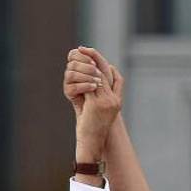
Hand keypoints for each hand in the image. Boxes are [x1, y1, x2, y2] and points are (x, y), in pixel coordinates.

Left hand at [64, 46, 122, 160]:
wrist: (92, 142)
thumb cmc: (92, 129)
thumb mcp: (96, 110)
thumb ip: (95, 95)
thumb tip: (91, 83)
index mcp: (117, 101)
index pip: (117, 78)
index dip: (106, 65)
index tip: (95, 56)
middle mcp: (114, 100)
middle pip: (106, 72)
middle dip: (95, 58)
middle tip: (83, 48)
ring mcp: (108, 102)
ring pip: (98, 76)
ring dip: (86, 64)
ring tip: (77, 55)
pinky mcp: (98, 104)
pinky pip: (90, 84)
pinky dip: (82, 75)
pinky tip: (74, 67)